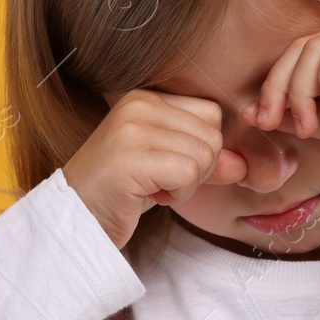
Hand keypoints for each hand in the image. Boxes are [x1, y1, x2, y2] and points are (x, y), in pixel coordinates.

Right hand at [63, 90, 246, 248]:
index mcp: (145, 98)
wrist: (75, 221)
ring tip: (153, 188)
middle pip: (213, 134)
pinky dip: (179, 193)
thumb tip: (243, 165)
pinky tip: (150, 196)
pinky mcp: (130, 158)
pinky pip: (189, 172)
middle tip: (161, 182)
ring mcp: (132, 128)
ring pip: (205, 154)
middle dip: (198, 169)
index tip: (169, 168)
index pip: (211, 113)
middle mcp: (138, 104)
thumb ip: (205, 161)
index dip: (203, 149)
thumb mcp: (168, 170)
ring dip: (187, 184)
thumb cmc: (121, 193)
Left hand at [238, 21, 319, 161]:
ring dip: (300, 89)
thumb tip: (253, 111)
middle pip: (301, 47)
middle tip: (272, 121)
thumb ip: (300, 113)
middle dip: (278, 86)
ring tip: (311, 124)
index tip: (261, 120)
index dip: (273, 85)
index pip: (298, 55)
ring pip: (315, 47)